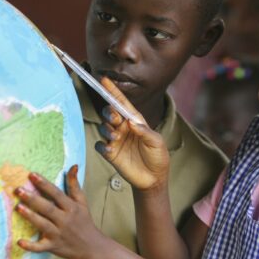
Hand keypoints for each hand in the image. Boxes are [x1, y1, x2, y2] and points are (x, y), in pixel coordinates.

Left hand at [15, 165, 104, 258]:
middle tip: (18, 190)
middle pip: (47, 208)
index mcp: (71, 207)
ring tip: (18, 207)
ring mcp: (58, 234)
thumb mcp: (82, 202)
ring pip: (43, 224)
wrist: (91, 247)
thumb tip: (73, 166)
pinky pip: (40, 247)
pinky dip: (30, 246)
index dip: (44, 184)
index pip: (56, 193)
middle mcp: (65, 220)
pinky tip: (19, 241)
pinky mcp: (53, 246)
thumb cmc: (84, 222)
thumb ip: (74, 184)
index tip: (32, 175)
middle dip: (33, 199)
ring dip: (30, 216)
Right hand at [95, 77, 169, 191]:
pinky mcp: (110, 153)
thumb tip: (131, 123)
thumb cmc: (158, 157)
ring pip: (103, 127)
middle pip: (109, 112)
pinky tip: (110, 149)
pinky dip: (102, 145)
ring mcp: (115, 140)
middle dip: (109, 112)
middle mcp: (123, 128)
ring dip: (107, 129)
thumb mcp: (157, 142)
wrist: (153, 179)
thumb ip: (144, 132)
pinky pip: (99, 145)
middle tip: (115, 118)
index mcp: (134, 121)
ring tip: (116, 137)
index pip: (121, 103)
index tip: (103, 80)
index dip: (112, 91)